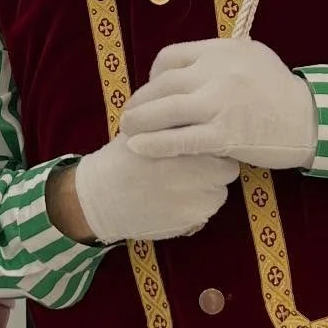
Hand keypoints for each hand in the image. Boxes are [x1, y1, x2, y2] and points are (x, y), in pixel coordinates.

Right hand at [69, 134, 239, 244]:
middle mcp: (196, 173)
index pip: (219, 141)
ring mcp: (197, 200)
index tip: (195, 145)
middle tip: (191, 166)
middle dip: (214, 166)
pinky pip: (206, 210)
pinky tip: (174, 200)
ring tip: (178, 184)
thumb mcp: (144, 128)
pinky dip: (196, 206)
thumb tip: (198, 106)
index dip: (209, 143)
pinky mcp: (193, 221)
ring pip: (219, 191)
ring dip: (207, 187)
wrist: (100, 198)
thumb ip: (174, 120)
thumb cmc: (122, 159)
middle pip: (227, 169)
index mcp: (184, 145)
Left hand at [120, 38, 317, 169]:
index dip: (152, 76)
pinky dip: (154, 144)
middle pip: (162, 84)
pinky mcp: (225, 134)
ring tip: (126, 132)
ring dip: (139, 122)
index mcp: (221, 50)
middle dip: (140, 101)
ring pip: (165, 111)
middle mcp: (218, 71)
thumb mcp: (252, 57)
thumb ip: (219, 57)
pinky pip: (180, 139)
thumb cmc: (280, 91)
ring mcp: (220, 103)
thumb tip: (187, 63)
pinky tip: (138, 149)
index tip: (152, 92)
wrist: (313, 120)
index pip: (170, 57)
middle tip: (130, 116)